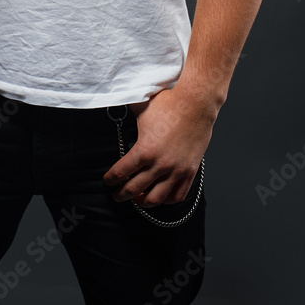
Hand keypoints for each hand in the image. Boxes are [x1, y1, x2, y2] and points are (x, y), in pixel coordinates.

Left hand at [102, 85, 215, 206]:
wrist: (196, 104)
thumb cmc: (169, 103)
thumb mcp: (141, 107)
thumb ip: (125, 111)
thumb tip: (113, 102)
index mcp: (144, 150)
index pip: (121, 172)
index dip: (110, 179)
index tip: (107, 181)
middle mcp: (159, 164)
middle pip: (134, 189)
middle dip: (121, 194)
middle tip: (116, 195)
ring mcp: (176, 170)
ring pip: (156, 198)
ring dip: (143, 202)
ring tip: (137, 199)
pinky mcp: (190, 171)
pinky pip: (177, 195)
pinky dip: (167, 200)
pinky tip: (160, 196)